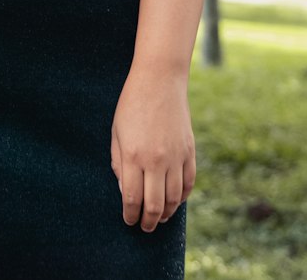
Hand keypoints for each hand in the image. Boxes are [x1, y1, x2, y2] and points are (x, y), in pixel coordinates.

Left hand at [110, 65, 194, 231]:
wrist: (160, 79)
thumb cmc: (132, 103)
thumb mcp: (116, 131)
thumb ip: (119, 164)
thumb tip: (125, 192)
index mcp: (133, 155)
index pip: (132, 199)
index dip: (130, 215)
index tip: (128, 221)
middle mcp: (156, 160)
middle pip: (154, 205)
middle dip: (148, 222)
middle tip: (144, 227)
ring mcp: (175, 156)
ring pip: (174, 198)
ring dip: (166, 213)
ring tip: (159, 218)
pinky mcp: (189, 150)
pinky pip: (189, 182)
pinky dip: (183, 197)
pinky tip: (175, 201)